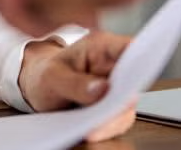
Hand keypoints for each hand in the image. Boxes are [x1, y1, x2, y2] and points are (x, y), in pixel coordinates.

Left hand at [17, 32, 137, 141]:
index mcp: (101, 47)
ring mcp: (116, 88)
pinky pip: (118, 120)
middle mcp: (114, 67)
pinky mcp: (113, 107)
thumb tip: (102, 89)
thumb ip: (74, 82)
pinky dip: (107, 129)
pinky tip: (91, 133)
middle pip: (134, 81)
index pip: (129, 47)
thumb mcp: (51, 76)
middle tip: (108, 113)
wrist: (38, 89)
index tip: (138, 73)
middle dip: (124, 99)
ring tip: (91, 130)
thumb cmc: (45, 74)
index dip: (142, 57)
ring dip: (112, 120)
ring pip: (127, 106)